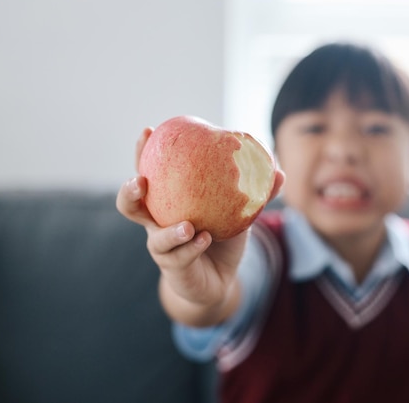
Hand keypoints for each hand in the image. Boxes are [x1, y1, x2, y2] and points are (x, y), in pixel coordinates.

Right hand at [115, 127, 284, 323]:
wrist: (219, 279)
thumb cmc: (222, 237)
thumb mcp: (239, 213)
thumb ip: (256, 194)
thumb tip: (279, 171)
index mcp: (168, 202)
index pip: (149, 173)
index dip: (144, 152)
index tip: (149, 130)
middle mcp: (158, 223)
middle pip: (130, 206)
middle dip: (130, 191)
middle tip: (141, 181)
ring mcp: (164, 248)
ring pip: (155, 239)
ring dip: (169, 232)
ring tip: (187, 225)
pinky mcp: (174, 269)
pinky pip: (180, 258)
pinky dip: (193, 248)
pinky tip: (206, 239)